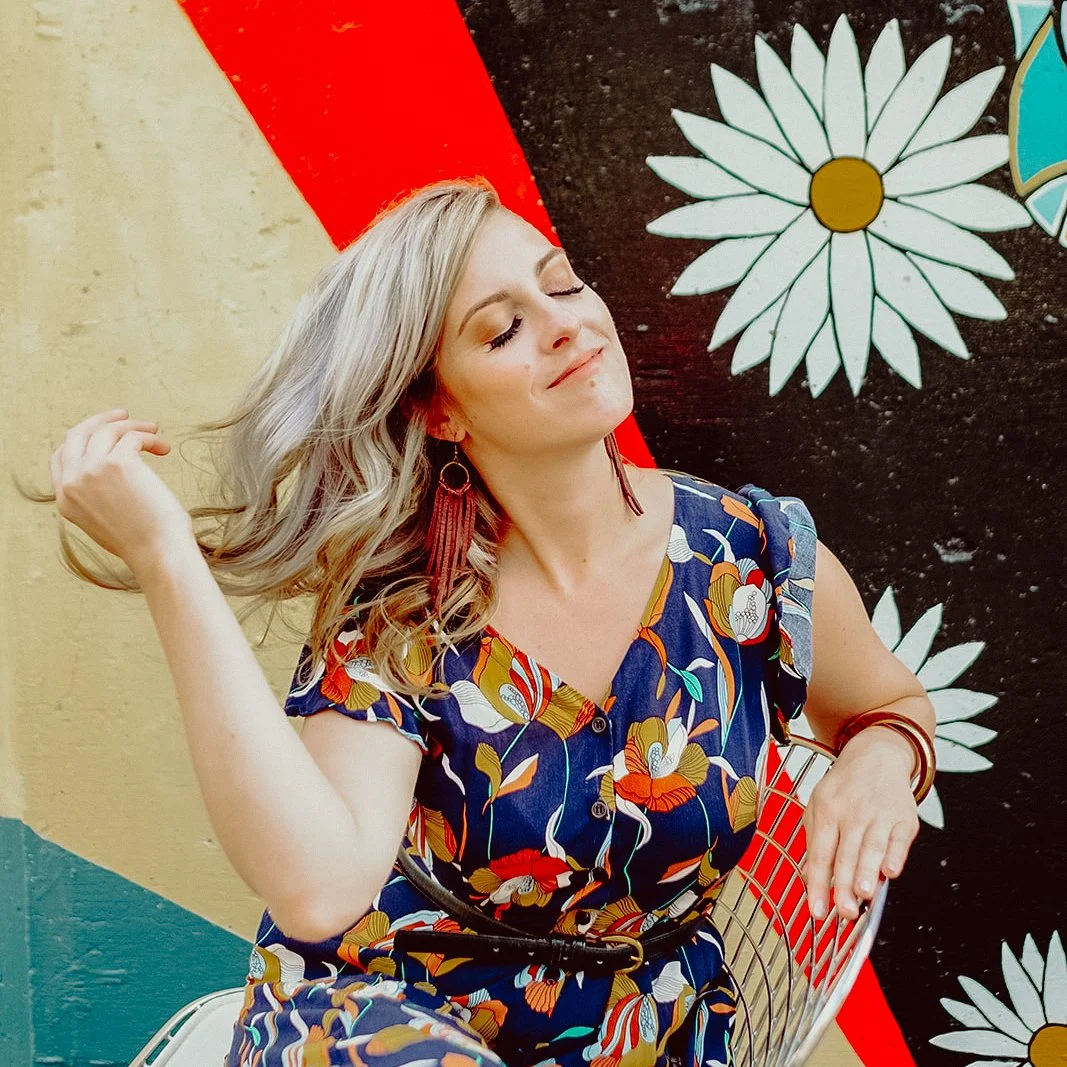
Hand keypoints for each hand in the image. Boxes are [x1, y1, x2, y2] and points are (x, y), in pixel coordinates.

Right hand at [50, 408, 192, 572]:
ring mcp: (90, 471)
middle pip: (77, 434)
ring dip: (133, 427)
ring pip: (107, 430)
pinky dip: (149, 437)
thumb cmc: (145, 540)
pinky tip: (164, 448)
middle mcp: (72, 483)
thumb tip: (112, 465)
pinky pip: (132, 436)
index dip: (83, 439)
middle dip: (100, 420)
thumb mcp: (108, 519)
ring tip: (155, 432)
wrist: (159, 553)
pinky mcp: (116, 462)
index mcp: (65, 499)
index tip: (105, 432)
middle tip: (124, 415)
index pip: (61, 456)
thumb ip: (98, 494)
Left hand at [801, 726, 919, 919]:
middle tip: (843, 912)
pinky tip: (891, 872)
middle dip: (844, 886)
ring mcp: (878, 814)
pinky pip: (898, 840)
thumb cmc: (844, 788)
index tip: (817, 911)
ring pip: (871, 847)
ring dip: (867, 872)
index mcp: (826, 811)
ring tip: (863, 895)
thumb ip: (814, 842)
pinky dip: (895, 855)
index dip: (817, 884)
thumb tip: (809, 877)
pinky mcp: (903, 818)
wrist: (876, 755)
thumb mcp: (819, 805)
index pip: (819, 853)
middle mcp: (851, 813)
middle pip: (846, 854)